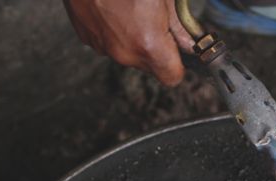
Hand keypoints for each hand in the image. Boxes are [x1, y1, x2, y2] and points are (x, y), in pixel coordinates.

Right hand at [63, 0, 195, 86]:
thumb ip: (179, 24)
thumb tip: (188, 41)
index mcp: (148, 43)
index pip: (172, 77)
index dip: (179, 65)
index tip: (180, 52)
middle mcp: (124, 52)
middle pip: (150, 66)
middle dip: (157, 48)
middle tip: (157, 20)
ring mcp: (103, 46)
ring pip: (129, 54)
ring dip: (135, 38)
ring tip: (133, 8)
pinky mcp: (87, 37)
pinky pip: (110, 43)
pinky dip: (116, 30)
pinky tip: (116, 8)